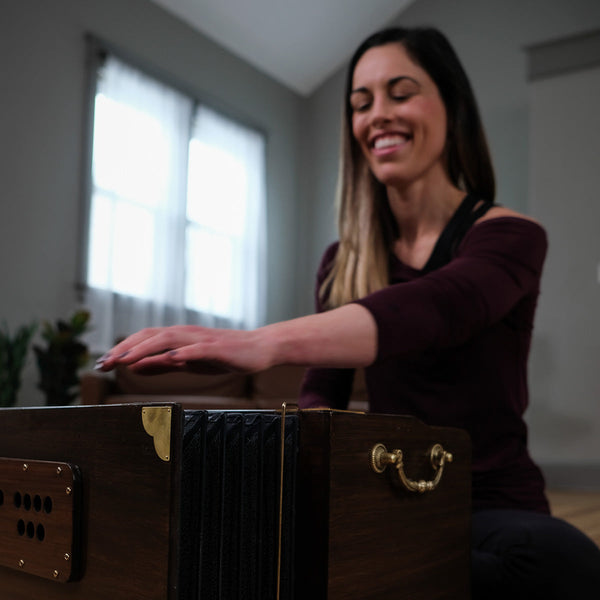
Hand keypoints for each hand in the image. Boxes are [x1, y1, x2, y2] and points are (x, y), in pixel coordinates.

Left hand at [95, 325, 273, 374]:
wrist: (258, 349)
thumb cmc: (224, 355)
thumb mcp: (188, 363)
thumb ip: (163, 364)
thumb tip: (135, 368)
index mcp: (178, 338)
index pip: (143, 340)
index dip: (121, 350)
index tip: (100, 363)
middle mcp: (186, 334)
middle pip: (149, 336)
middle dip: (124, 349)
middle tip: (103, 363)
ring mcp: (201, 339)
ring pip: (168, 339)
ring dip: (144, 349)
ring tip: (125, 361)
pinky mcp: (217, 348)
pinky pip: (197, 350)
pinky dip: (181, 353)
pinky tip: (169, 358)